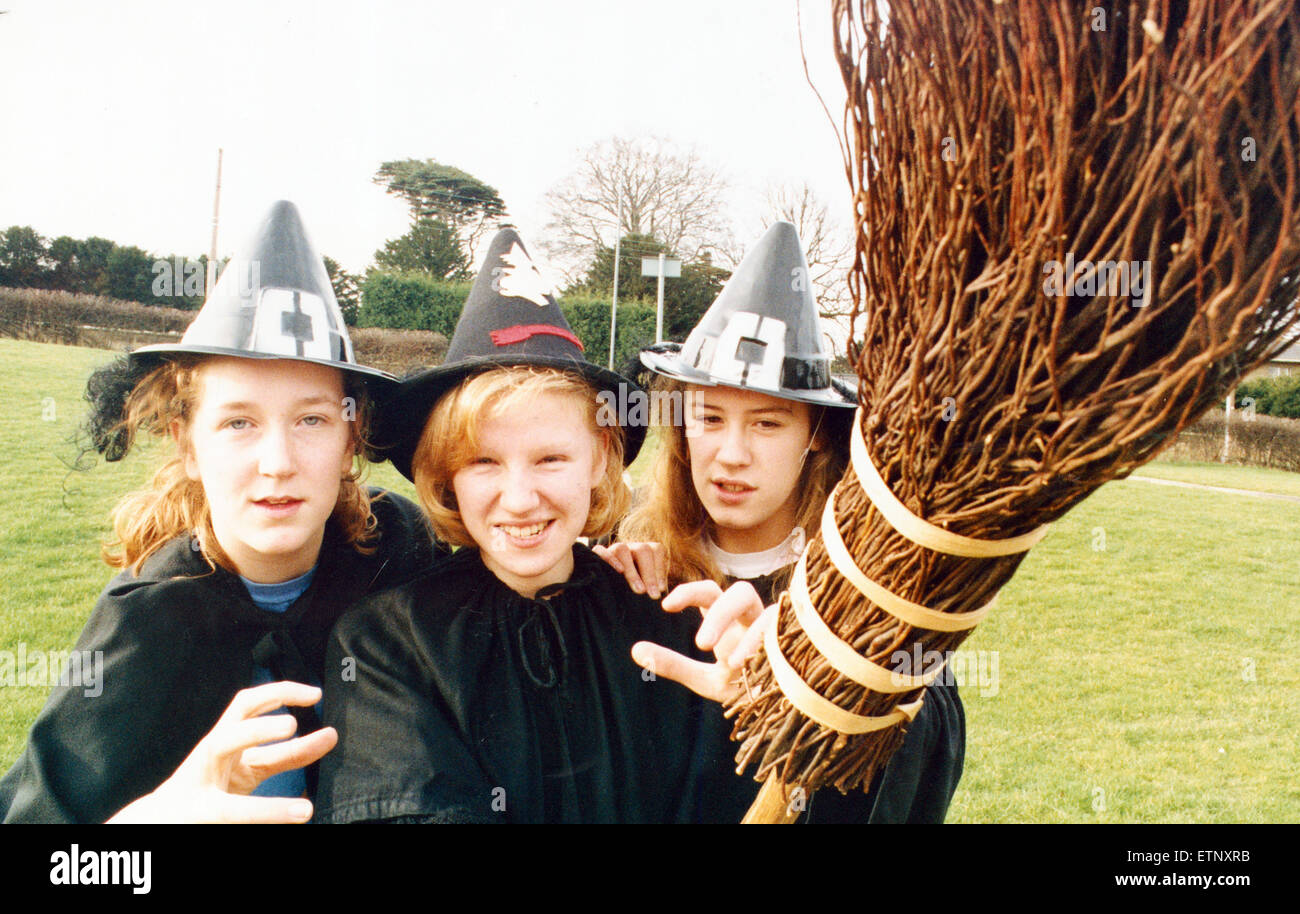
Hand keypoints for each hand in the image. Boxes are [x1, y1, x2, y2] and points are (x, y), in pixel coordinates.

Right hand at [107, 681, 336, 823]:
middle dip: (258, 727)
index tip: (315, 693)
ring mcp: (199, 786)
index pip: (248, 708)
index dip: (281, 694)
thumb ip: (286, 755)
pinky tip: (299, 812)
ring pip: (220, 761)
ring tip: (287, 753)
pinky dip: (268, 811)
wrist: (157, 824)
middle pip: (228, 733)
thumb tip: (329, 736)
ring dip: (250, 762)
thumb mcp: (249, 770)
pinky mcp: (200, 814)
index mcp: (225, 742)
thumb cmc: (208, 794)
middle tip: (291, 726)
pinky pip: (232, 812)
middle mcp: (211, 757)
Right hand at [593, 541, 667, 598]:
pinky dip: (608, 559)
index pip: (657, 550)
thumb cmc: (634, 592)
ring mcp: (613, 550)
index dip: (660, 569)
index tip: (661, 590)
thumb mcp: (649, 588)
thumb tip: (668, 597)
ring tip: (638, 590)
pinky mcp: (596, 556)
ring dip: (631, 571)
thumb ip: (657, 587)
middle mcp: (631, 548)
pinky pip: (599, 551)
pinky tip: (617, 572)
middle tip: (653, 595)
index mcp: (646, 551)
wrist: (608, 595)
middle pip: (642, 549)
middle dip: (649, 573)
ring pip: (621, 549)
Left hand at [631, 580, 775, 703]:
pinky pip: (779, 629)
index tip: (666, 607)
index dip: (688, 592)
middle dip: (720, 612)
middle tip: (701, 644)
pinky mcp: (792, 642)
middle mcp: (753, 618)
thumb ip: (673, 664)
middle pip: (739, 592)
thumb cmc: (743, 689)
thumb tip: (635, 650)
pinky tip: (744, 663)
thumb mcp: (704, 680)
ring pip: (763, 607)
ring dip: (745, 631)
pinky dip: (760, 642)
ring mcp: (776, 628)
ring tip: (726, 660)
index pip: (710, 592)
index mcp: (731, 622)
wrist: (778, 713)